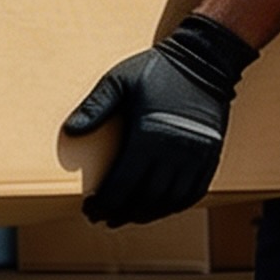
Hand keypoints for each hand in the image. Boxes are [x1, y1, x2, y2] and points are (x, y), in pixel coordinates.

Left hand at [64, 15, 257, 227]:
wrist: (202, 61)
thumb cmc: (156, 69)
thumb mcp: (118, 80)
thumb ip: (95, 107)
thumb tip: (70, 131)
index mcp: (149, 133)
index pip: (122, 183)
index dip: (105, 202)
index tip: (90, 209)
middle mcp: (175, 150)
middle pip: (144, 198)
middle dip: (121, 213)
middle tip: (103, 218)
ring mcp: (195, 156)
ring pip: (168, 202)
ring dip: (145, 215)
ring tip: (126, 217)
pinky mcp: (210, 157)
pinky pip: (192, 194)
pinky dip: (173, 207)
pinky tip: (157, 208)